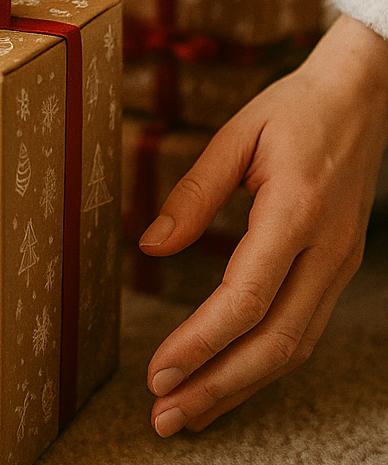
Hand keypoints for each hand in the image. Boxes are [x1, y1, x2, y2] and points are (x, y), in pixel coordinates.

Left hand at [139, 13, 387, 434]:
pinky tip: (231, 377)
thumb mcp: (236, 135)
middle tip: (165, 416)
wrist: (362, 96)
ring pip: (292, 347)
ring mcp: (339, 265)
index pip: (246, 300)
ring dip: (240, 386)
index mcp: (296, 214)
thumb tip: (150, 246)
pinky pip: (302, 329)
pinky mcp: (337, 267)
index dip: (200, 343)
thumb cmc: (293, 109)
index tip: (158, 371)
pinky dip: (264, 363)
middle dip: (217, 387)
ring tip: (190, 413)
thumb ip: (193, 193)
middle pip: (273, 343)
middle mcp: (326, 252)